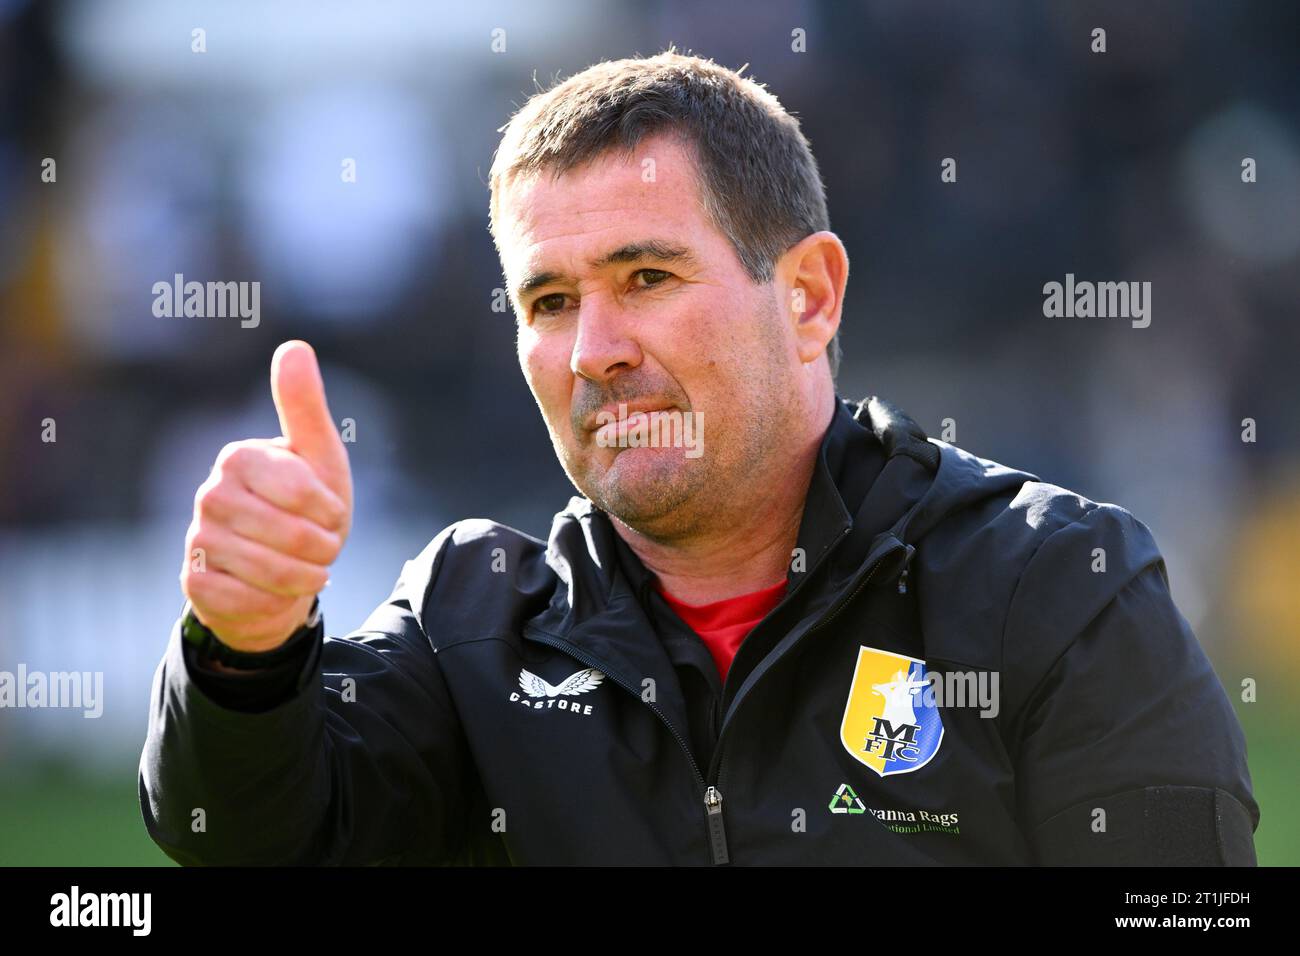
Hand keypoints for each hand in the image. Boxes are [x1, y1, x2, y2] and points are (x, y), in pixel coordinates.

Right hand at [181, 341, 353, 651]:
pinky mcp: (194, 581)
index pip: (300, 490)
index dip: (329, 510)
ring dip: (305, 576)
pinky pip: (249, 599)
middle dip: (323, 548)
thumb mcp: (317, 456)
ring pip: (271, 571)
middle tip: (323, 546)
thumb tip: (294, 346)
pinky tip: (274, 590)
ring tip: (309, 568)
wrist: (282, 573)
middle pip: (291, 534)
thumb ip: (304, 406)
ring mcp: (197, 538)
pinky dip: (276, 600)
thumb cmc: (305, 509)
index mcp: (239, 458)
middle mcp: (210, 494)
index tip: (331, 512)